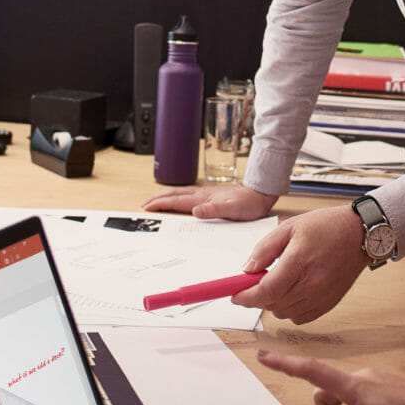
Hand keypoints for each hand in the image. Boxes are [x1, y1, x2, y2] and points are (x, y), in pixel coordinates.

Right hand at [142, 183, 278, 219]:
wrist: (260, 193)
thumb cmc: (249, 202)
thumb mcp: (233, 209)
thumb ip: (214, 210)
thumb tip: (195, 211)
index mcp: (204, 198)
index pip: (177, 201)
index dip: (161, 203)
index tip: (147, 207)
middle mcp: (202, 194)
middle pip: (174, 195)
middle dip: (158, 198)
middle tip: (144, 204)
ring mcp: (206, 193)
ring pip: (180, 194)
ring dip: (165, 196)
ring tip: (154, 200)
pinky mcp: (210, 195)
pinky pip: (187, 195)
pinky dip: (177, 197)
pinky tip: (177, 200)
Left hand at [234, 206, 365, 322]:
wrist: (360, 234)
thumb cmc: (326, 226)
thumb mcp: (290, 227)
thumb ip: (265, 249)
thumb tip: (247, 269)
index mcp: (299, 262)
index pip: (265, 290)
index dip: (245, 296)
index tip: (235, 295)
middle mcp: (311, 284)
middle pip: (272, 304)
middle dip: (257, 296)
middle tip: (256, 282)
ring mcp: (321, 296)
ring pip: (284, 313)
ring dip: (273, 302)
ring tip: (279, 282)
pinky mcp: (329, 304)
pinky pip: (300, 318)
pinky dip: (290, 309)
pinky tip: (292, 292)